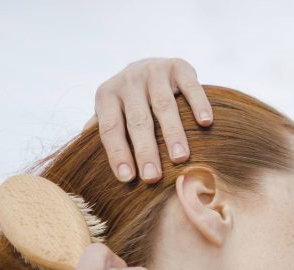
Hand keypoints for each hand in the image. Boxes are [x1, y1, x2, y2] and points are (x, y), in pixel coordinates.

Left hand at [84, 58, 213, 184]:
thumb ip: (101, 134)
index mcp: (107, 95)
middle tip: (153, 177)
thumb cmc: (130, 103)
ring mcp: (153, 71)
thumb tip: (88, 161)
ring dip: (173, 133)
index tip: (128, 178)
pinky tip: (205, 123)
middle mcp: (128, 81)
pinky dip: (198, 104)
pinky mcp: (179, 66)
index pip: (111, 128)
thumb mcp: (111, 113)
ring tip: (180, 158)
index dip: (118, 153)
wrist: (150, 67)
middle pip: (137, 120)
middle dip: (145, 150)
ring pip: (164, 106)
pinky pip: (190, 86)